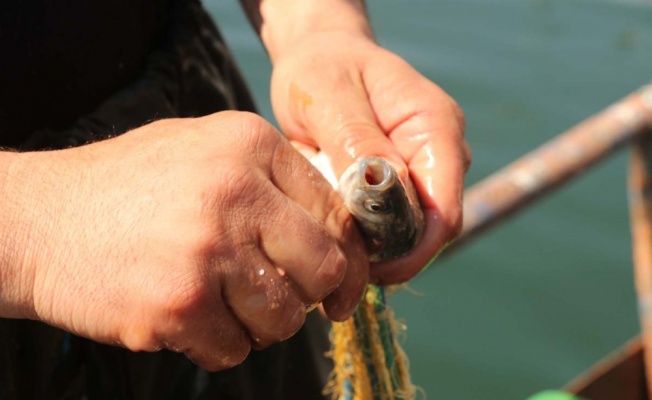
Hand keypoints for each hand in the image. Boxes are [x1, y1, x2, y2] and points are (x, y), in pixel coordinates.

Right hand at [0, 111, 366, 369]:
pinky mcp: (177, 304)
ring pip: (284, 318)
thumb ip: (272, 180)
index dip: (349, 260)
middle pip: (323, 269)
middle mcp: (236, 191)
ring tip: (223, 305)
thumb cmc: (131, 188)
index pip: (336, 213)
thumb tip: (336, 233)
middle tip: (279, 299)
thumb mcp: (205, 150)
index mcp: (250, 145)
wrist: (40, 220)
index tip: (342, 289)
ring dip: (262, 325)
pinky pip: (234, 349)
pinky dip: (219, 344)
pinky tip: (188, 317)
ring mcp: (207, 249)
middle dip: (310, 297)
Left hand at [270, 32, 469, 283]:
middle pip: (432, 227)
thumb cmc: (323, 68)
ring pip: (410, 229)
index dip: (415, 248)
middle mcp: (439, 152)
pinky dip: (364, 232)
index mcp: (435, 126)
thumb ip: (356, 141)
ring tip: (330, 243)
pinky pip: (390, 221)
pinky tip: (333, 229)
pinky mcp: (400, 181)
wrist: (320, 56)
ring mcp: (422, 167)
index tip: (369, 267)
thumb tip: (378, 192)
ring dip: (374, 245)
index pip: (445, 209)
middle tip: (339, 263)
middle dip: (391, 253)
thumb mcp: (328, 95)